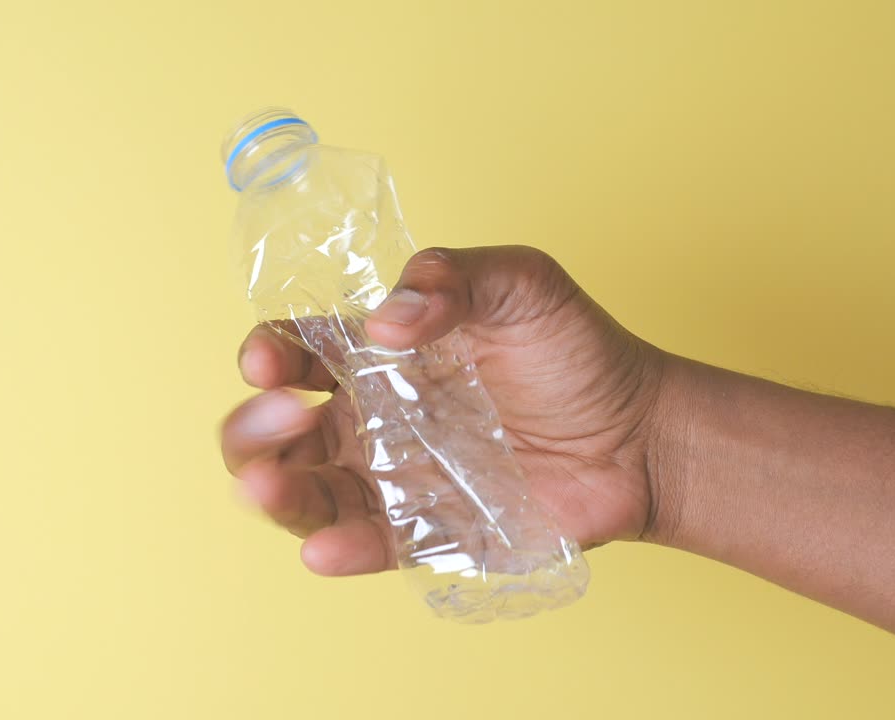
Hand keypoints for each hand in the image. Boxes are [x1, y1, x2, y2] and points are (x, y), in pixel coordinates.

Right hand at [221, 246, 666, 575]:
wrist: (642, 435)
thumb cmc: (576, 351)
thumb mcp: (521, 284)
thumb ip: (453, 277)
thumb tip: (389, 319)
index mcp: (375, 356)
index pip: (293, 352)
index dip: (266, 354)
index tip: (268, 361)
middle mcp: (369, 419)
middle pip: (270, 433)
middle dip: (252, 427)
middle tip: (286, 415)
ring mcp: (391, 481)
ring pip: (299, 495)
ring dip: (270, 491)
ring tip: (268, 485)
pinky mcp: (423, 534)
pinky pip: (365, 546)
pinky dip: (336, 551)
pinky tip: (326, 548)